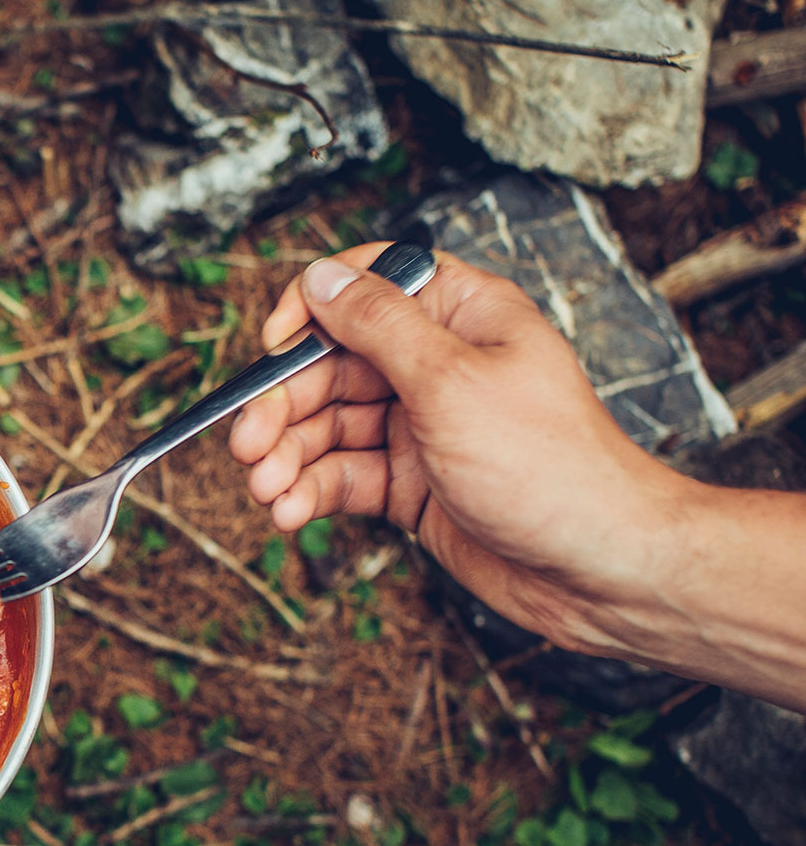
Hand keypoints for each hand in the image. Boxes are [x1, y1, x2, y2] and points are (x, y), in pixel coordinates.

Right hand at [227, 244, 692, 656]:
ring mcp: (422, 427)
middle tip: (247, 445)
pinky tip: (291, 513)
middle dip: (283, 407)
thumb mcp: (450, 380)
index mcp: (460, 316)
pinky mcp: (412, 485)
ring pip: (328, 427)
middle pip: (331, 367)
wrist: (597, 568)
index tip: (274, 347)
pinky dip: (310, 493)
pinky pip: (342, 477)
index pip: (368, 287)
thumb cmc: (548, 466)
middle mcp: (438, 365)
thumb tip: (322, 277)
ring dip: (287, 457)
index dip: (313, 311)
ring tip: (266, 492)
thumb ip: (378, 326)